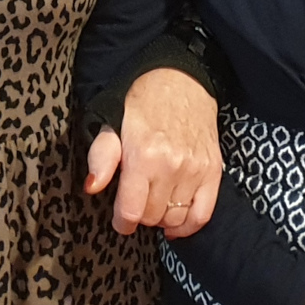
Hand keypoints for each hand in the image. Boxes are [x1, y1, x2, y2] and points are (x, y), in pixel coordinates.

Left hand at [85, 68, 220, 237]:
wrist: (181, 79)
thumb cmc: (142, 101)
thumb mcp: (111, 122)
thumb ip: (101, 157)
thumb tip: (92, 187)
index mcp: (143, 156)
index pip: (131, 210)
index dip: (122, 223)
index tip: (120, 221)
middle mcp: (171, 166)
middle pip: (153, 217)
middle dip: (141, 216)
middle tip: (136, 202)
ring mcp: (195, 170)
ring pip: (176, 217)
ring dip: (162, 218)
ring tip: (154, 205)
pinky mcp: (213, 171)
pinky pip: (203, 213)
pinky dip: (189, 225)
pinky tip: (177, 223)